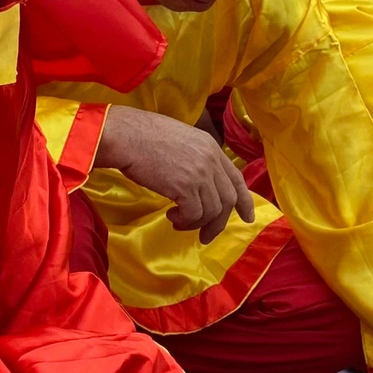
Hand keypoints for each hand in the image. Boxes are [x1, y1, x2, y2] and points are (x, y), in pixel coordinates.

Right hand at [96, 104, 253, 242]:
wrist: (125, 136)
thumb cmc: (142, 137)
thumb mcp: (180, 141)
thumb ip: (195, 159)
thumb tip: (198, 185)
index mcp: (211, 146)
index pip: (236, 178)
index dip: (245, 201)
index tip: (247, 218)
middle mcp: (211, 159)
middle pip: (228, 199)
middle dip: (218, 222)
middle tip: (205, 236)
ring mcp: (200, 173)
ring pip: (212, 211)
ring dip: (196, 223)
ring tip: (178, 222)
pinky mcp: (186, 186)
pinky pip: (194, 215)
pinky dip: (184, 221)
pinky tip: (171, 216)